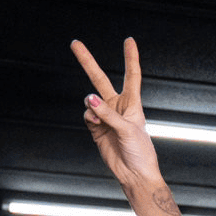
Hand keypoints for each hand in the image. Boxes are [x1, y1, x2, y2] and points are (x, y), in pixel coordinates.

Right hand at [71, 37, 162, 187]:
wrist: (135, 175)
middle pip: (99, 78)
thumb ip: (108, 113)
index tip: (129, 40)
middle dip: (87, 61)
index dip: (130, 57)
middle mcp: (118, 107)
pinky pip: (87, 115)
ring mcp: (105, 117)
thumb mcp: (128, 130)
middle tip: (74, 43)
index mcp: (133, 104)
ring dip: (92, 106)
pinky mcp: (96, 128)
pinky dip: (90, 117)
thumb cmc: (141, 153)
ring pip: (90, 100)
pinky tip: (97, 125)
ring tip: (100, 119)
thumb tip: (89, 98)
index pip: (131, 75)